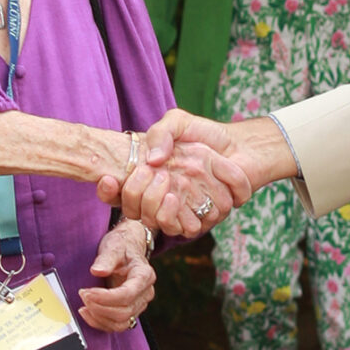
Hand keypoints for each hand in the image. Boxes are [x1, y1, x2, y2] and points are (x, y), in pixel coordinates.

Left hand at [77, 222, 156, 330]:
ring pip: (121, 323)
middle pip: (124, 312)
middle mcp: (145, 292)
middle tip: (83, 294)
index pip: (127, 295)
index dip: (105, 298)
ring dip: (99, 317)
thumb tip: (97, 271)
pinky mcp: (130, 311)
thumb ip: (106, 259)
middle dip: (100, 307)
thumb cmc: (122, 245)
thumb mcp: (113, 246)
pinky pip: (117, 325)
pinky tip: (87, 313)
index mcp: (144, 275)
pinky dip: (100, 322)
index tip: (87, 292)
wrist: (127, 248)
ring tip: (83, 305)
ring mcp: (139, 304)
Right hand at [98, 110, 279, 235]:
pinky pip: (185, 226)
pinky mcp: (202, 219)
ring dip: (157, 201)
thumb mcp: (178, 122)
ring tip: (166, 179)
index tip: (107, 179)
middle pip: (134, 211)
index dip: (107, 192)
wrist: (243, 148)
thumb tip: (151, 161)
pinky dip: (183, 210)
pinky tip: (183, 194)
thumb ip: (161, 133)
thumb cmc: (207, 135)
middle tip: (152, 173)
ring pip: (156, 221)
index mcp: (149, 179)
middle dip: (136, 194)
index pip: (118, 194)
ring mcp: (181, 211)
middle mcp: (161, 199)